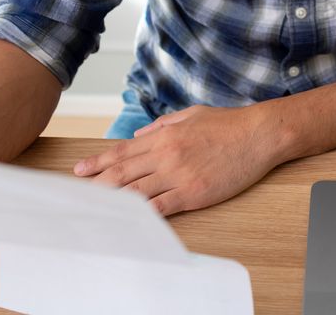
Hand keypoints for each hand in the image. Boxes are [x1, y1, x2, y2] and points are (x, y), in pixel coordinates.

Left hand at [73, 104, 281, 216]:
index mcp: (164, 136)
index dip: (98, 162)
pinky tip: (127, 220)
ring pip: (136, 191)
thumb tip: (138, 135)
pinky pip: (161, 207)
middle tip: (77, 192)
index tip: (80, 169)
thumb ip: (161, 125)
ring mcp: (178, 175)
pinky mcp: (193, 193)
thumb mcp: (190, 115)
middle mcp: (165, 155)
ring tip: (94, 208)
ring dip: (113, 200)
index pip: (122, 151)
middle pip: (122, 173)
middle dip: (97, 183)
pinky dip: (143, 214)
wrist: (258, 135)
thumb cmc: (228, 124)